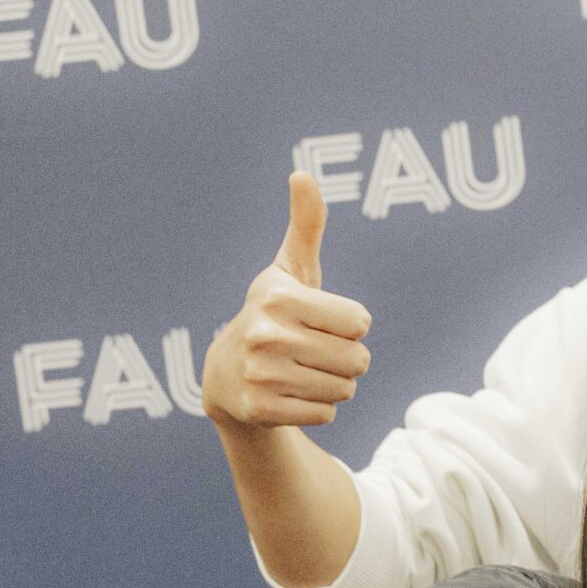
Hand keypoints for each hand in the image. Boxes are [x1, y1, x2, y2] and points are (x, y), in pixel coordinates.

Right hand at [202, 172, 374, 428]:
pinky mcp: (261, 409)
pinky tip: (291, 394)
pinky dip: (318, 407)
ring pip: (345, 389)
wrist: (226, 375)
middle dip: (347, 358)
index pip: (361, 322)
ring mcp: (261, 375)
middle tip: (313, 351)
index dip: (349, 324)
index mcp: (280, 297)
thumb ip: (305, 226)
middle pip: (358, 359)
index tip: (319, 321)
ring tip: (301, 371)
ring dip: (334, 384)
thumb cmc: (272, 315)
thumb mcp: (288, 271)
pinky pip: (326, 413)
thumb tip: (302, 174)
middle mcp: (266, 334)